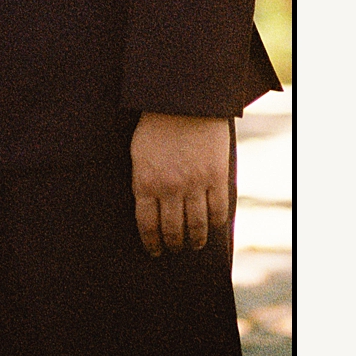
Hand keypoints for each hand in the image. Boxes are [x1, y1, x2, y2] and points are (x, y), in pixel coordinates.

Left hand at [130, 111, 231, 253]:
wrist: (183, 103)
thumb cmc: (154, 126)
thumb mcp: (137, 154)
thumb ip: (142, 181)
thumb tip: (145, 207)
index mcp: (144, 182)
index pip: (147, 224)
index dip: (151, 242)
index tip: (154, 252)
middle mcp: (169, 187)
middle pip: (172, 229)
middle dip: (173, 244)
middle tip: (174, 250)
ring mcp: (195, 184)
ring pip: (197, 225)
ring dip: (196, 239)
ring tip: (194, 245)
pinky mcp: (216, 177)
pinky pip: (218, 210)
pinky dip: (216, 223)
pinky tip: (213, 227)